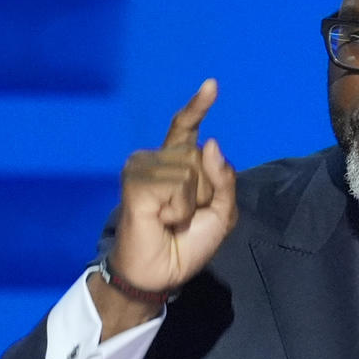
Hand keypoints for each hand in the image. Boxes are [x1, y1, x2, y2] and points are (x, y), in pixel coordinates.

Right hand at [92, 79, 237, 332]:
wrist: (160, 274)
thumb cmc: (188, 244)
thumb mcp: (221, 214)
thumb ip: (223, 179)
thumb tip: (210, 142)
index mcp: (176, 163)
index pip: (186, 128)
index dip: (197, 107)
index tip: (212, 85)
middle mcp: (156, 159)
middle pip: (200, 156)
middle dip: (205, 193)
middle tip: (185, 217)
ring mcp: (143, 168)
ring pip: (190, 170)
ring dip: (190, 203)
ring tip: (171, 219)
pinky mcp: (135, 181)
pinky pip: (177, 185)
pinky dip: (178, 208)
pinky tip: (162, 219)